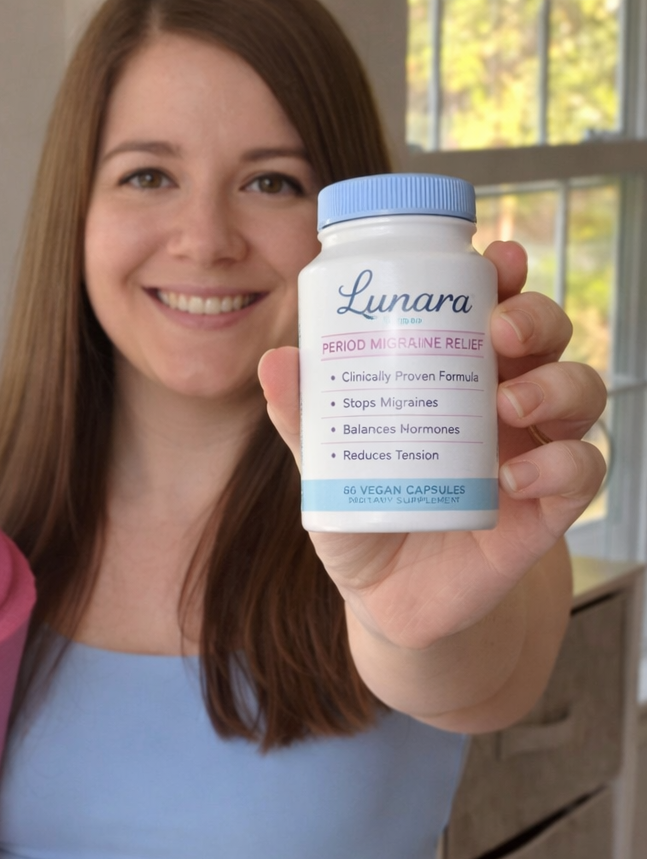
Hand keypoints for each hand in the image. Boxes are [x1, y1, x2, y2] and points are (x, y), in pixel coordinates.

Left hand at [258, 240, 606, 649]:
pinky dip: (561, 465)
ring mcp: (532, 452)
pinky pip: (582, 472)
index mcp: (454, 379)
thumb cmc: (362, 520)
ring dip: (556, 384)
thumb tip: (276, 360)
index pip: (491, 311)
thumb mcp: (326, 470)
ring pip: (581, 391)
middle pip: (546, 337)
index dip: (503, 277)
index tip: (494, 257)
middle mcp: (503, 405)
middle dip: (535, 317)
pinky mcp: (547, 508)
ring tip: (508, 403)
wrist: (388, 601)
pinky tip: (513, 476)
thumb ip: (306, 421)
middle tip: (498, 330)